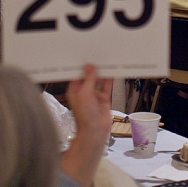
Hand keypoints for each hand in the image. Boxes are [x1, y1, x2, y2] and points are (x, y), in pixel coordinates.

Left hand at [60, 64, 111, 186]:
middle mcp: (84, 91)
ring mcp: (94, 95)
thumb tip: (89, 66)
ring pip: (99, 80)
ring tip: (107, 60)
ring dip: (102, 72)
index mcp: (74, 90)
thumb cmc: (85, 115)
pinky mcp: (103, 99)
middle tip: (98, 54)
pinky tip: (113, 71)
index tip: (85, 54)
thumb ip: (89, 79)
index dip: (81, 65)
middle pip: (89, 76)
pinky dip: (110, 79)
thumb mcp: (85, 93)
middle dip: (93, 67)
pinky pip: (107, 86)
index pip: (77, 74)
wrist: (95, 131)